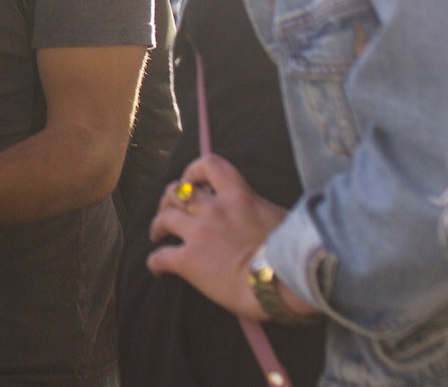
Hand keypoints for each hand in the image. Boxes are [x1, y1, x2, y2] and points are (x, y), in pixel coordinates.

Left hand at [144, 154, 310, 321]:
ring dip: (157, 225)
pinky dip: (154, 262)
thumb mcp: (281, 217)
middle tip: (169, 210)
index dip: (194, 170)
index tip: (191, 180)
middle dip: (169, 199)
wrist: (281, 282)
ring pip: (164, 219)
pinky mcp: (188, 261)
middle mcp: (213, 209)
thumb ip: (262, 209)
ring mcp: (198, 234)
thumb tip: (263, 213)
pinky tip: (156, 269)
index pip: (210, 165)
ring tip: (157, 234)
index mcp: (238, 195)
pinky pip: (160, 257)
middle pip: (177, 191)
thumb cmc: (292, 253)